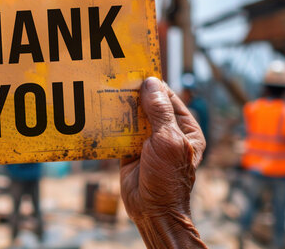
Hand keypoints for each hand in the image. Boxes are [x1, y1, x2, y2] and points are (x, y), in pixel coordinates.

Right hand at [120, 77, 206, 247]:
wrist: (152, 210)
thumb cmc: (168, 177)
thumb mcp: (168, 140)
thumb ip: (159, 111)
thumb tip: (151, 82)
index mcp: (185, 128)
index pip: (168, 98)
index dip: (153, 86)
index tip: (135, 72)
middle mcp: (166, 132)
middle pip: (148, 105)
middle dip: (133, 95)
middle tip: (115, 80)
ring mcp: (147, 141)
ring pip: (131, 117)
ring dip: (120, 108)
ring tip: (104, 93)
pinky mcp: (129, 151)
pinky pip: (118, 132)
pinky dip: (110, 124)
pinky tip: (99, 113)